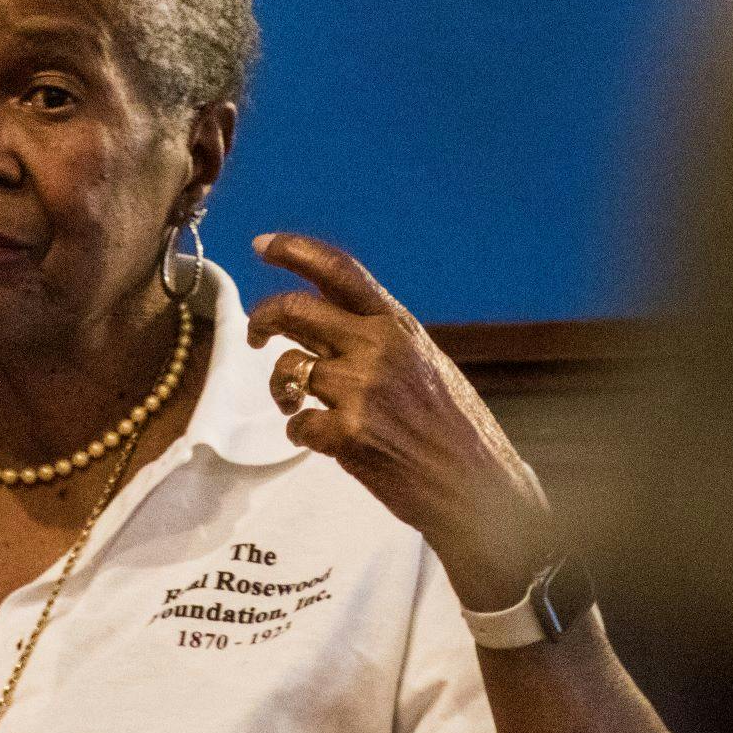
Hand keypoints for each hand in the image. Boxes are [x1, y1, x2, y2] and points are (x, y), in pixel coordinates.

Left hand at [247, 232, 548, 610]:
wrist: (478, 486)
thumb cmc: (453, 429)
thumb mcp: (425, 363)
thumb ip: (380, 340)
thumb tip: (327, 322)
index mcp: (398, 325)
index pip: (338, 271)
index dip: (294, 251)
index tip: (262, 246)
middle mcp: (377, 347)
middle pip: (293, 310)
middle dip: (261, 319)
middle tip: (254, 335)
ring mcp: (361, 390)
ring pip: (288, 370)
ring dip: (281, 389)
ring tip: (295, 405)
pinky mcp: (348, 434)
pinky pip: (298, 425)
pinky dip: (302, 433)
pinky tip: (325, 441)